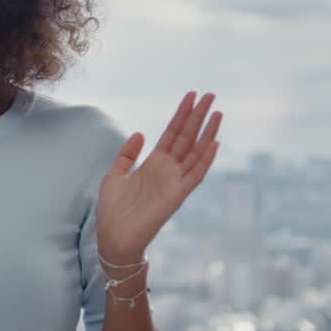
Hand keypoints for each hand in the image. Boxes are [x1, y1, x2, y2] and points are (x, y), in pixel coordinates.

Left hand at [96, 91, 221, 261]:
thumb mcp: (115, 174)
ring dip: (207, 133)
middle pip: (187, 138)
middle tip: (210, 95)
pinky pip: (195, 175)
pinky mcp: (177, 195)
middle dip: (198, 116)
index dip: (181, 115)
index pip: (171, 134)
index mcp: (153, 163)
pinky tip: (215, 143)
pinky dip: (205, 160)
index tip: (191, 96)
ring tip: (217, 112)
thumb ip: (127, 154)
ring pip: (196, 152)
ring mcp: (174, 182)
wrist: (113, 235)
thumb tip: (140, 133)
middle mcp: (167, 170)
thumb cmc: (112, 209)